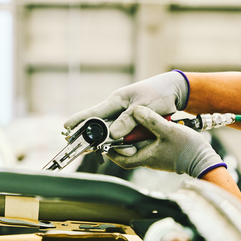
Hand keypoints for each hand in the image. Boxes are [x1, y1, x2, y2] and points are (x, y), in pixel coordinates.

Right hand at [63, 71, 188, 138]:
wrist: (174, 91)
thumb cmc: (159, 93)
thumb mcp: (144, 107)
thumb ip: (129, 120)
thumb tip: (112, 135)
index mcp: (117, 100)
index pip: (94, 112)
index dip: (79, 121)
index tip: (65, 127)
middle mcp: (117, 108)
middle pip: (99, 126)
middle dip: (91, 137)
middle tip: (77, 147)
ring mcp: (124, 115)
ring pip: (112, 133)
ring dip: (114, 143)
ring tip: (116, 150)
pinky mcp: (132, 122)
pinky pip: (124, 134)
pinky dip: (125, 142)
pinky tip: (126, 147)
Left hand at [107, 106, 224, 178]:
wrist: (204, 159)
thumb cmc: (187, 149)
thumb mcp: (167, 130)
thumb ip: (150, 120)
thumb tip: (134, 110)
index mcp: (145, 157)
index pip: (120, 158)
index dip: (110, 150)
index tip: (104, 139)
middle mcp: (148, 159)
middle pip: (127, 151)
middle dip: (119, 139)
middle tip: (113, 126)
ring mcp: (155, 156)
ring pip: (137, 146)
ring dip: (132, 136)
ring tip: (129, 122)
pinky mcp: (162, 153)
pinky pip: (148, 144)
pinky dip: (143, 135)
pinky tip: (146, 124)